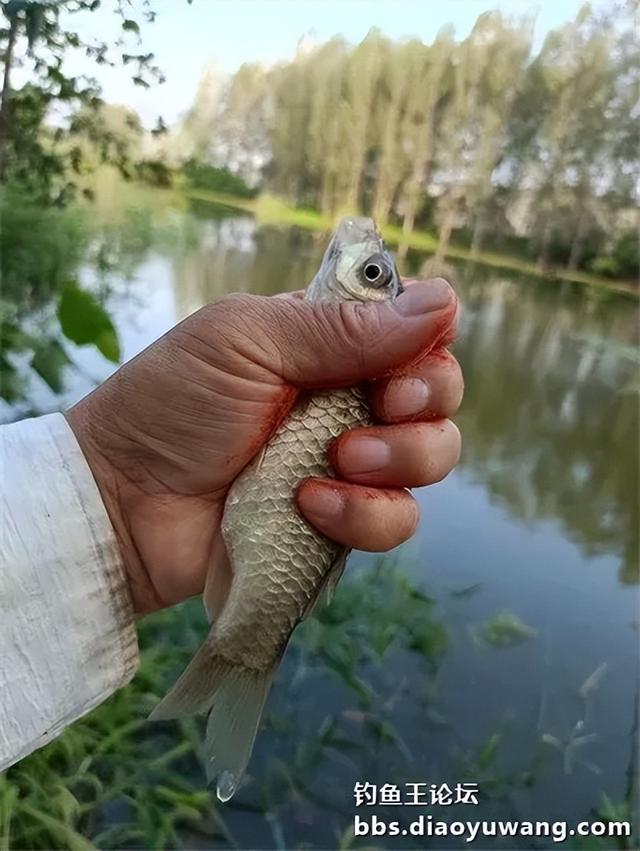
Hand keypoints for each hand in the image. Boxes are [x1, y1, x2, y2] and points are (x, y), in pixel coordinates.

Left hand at [67, 278, 461, 613]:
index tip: (404, 358)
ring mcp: (348, 463)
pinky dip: (365, 516)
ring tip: (337, 461)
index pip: (413, 330)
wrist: (124, 502)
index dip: (427, 342)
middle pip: (437, 394)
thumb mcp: (247, 342)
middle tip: (381, 407)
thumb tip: (445, 300)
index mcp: (326, 342)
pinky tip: (309, 504)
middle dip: (424, 401)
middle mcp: (346, 398)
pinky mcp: (340, 521)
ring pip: (433, 457)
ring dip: (398, 459)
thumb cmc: (171, 405)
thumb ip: (342, 327)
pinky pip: (397, 521)